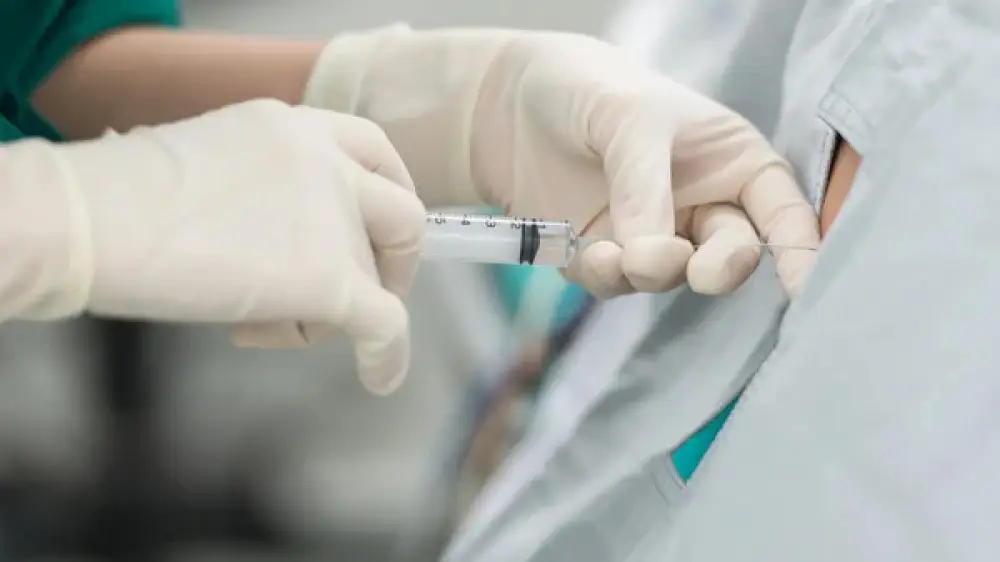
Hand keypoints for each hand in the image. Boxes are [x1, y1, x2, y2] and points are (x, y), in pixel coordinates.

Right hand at [40, 99, 424, 393]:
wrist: (90, 220)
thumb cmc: (119, 200)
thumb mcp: (213, 165)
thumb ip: (267, 189)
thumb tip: (285, 242)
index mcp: (294, 125)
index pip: (373, 150)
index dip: (389, 192)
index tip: (377, 227)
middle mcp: (327, 160)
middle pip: (399, 213)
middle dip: (391, 259)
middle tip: (362, 290)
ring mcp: (335, 217)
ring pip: (375, 279)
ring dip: (332, 312)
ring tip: (256, 321)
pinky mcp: (331, 278)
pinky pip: (385, 323)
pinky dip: (387, 356)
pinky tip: (380, 376)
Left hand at [304, 27, 818, 296]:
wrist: (505, 103)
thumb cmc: (586, 88)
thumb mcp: (628, 122)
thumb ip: (648, 192)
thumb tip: (658, 264)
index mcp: (732, 161)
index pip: (782, 212)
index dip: (801, 250)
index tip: (806, 288)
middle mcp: (702, 205)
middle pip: (731, 257)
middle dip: (718, 270)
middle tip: (698, 271)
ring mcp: (655, 235)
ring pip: (670, 279)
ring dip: (647, 272)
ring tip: (613, 252)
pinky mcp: (607, 256)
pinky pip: (617, 285)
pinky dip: (604, 275)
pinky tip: (583, 252)